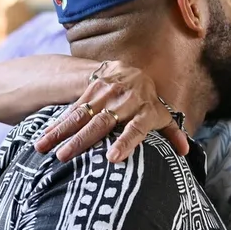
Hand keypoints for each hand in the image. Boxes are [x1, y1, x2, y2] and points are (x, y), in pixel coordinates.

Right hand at [34, 61, 187, 162]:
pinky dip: (58, 123)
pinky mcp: (91, 89)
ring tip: (46, 149)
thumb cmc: (148, 103)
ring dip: (63, 132)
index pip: (136, 127)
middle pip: (104, 122)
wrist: (131, 71)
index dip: (126, 142)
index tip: (112, 158)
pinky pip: (73, 108)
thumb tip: (186, 152)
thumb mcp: (162, 115)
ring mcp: (107, 93)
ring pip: (83, 114)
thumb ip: (172, 132)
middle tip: (65, 157)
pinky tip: (44, 137)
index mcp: (147, 109)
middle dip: (83, 140)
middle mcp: (126, 100)